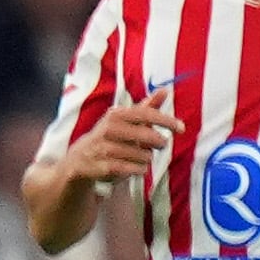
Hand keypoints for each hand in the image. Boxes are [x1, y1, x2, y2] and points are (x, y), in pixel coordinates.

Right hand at [62, 88, 179, 185]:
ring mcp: (104, 148)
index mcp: (115, 115)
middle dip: (158, 142)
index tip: (182, 128)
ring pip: (143, 155)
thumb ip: (146, 108)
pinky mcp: (103, 167)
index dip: (165, 120)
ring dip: (146, 158)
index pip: (145, 114)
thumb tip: (165, 90)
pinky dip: (138, 170)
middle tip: (160, 144)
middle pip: (147, 136)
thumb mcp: (124, 121)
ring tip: (140, 157)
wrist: (78, 161)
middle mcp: (108, 129)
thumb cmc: (108, 138)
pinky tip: (136, 168)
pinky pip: (133, 169)